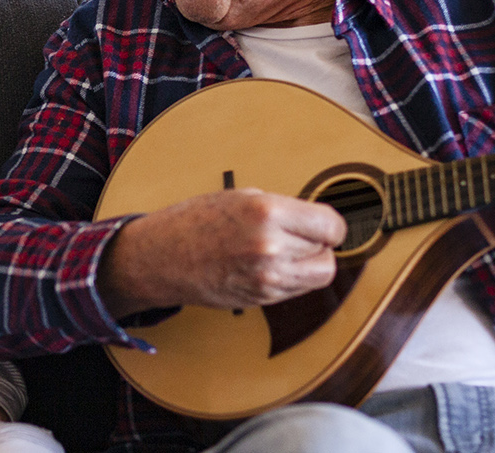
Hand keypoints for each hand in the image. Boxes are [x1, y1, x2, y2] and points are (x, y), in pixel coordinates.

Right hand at [97, 188, 345, 317]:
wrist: (162, 258)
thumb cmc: (196, 221)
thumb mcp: (244, 196)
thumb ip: (284, 208)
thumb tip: (319, 220)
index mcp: (267, 213)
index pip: (332, 226)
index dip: (332, 225)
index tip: (324, 223)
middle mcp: (270, 247)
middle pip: (329, 254)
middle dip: (322, 244)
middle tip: (305, 236)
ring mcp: (266, 278)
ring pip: (320, 276)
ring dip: (311, 263)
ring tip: (289, 250)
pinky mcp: (262, 298)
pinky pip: (298, 289)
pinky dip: (294, 277)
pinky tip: (273, 264)